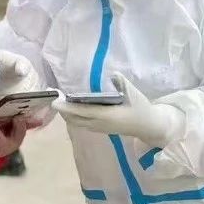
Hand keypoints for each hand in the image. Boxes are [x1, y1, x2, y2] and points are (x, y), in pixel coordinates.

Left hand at [53, 73, 184, 145]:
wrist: (149, 126)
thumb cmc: (141, 109)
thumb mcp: (134, 94)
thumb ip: (123, 84)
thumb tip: (113, 74)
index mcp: (105, 115)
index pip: (81, 111)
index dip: (66, 107)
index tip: (55, 100)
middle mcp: (99, 124)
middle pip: (74, 119)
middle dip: (63, 110)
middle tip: (54, 98)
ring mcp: (99, 128)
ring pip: (77, 123)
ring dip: (67, 115)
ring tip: (60, 103)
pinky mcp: (101, 129)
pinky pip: (82, 124)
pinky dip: (74, 118)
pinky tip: (72, 110)